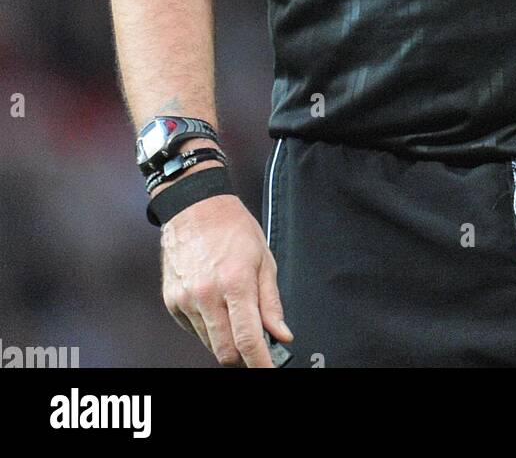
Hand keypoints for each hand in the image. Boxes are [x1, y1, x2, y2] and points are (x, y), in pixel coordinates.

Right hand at [160, 192, 293, 366]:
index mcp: (235, 282)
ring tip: (232, 307)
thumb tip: (281, 334)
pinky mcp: (172, 302)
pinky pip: (193, 329)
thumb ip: (271, 302)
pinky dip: (207, 325)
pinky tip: (213, 301)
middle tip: (254, 341)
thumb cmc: (232, 227)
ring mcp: (186, 300)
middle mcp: (207, 295)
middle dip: (243, 355)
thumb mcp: (263, 258)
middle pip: (225, 351)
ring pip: (209, 343)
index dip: (261, 363)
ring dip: (224, 338)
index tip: (269, 370)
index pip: (248, 339)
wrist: (194, 207)